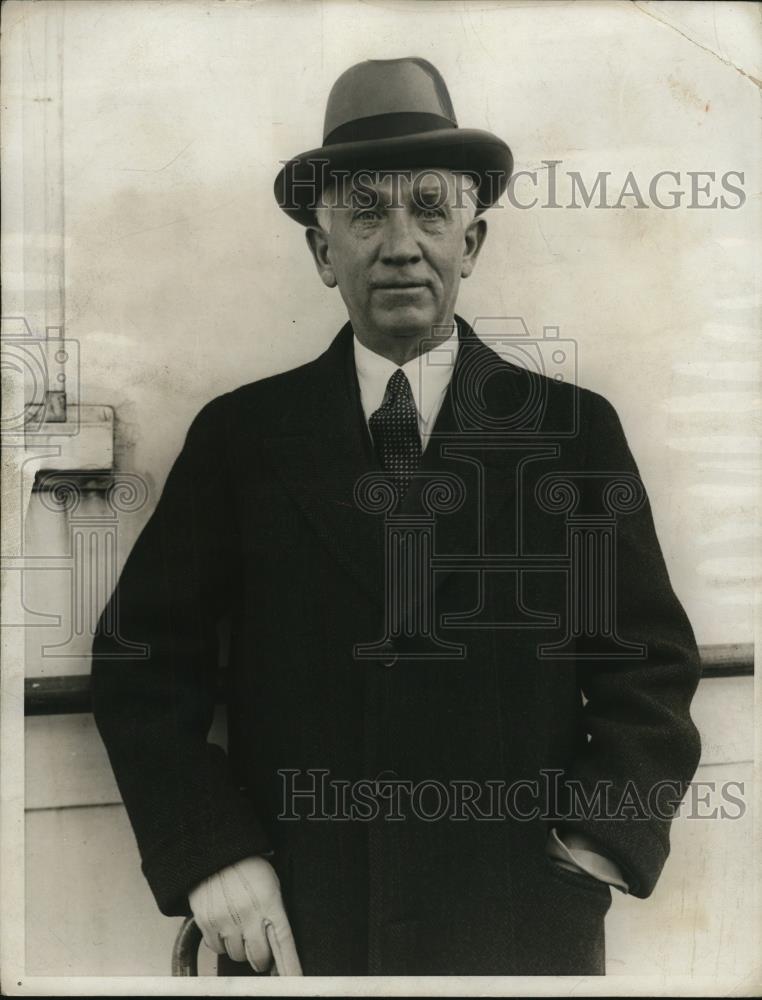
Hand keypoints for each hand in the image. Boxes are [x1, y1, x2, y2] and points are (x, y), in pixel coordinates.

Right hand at [188, 855, 302, 974]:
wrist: (215, 852)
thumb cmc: (246, 866)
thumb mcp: (271, 883)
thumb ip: (275, 911)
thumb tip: (278, 942)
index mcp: (270, 903)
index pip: (284, 943)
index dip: (289, 966)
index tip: (294, 981)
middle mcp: (249, 915)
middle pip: (259, 957)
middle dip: (262, 958)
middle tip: (260, 947)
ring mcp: (227, 921)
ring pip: (237, 955)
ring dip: (240, 948)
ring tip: (239, 926)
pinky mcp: (207, 923)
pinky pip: (217, 949)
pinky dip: (221, 942)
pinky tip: (225, 925)